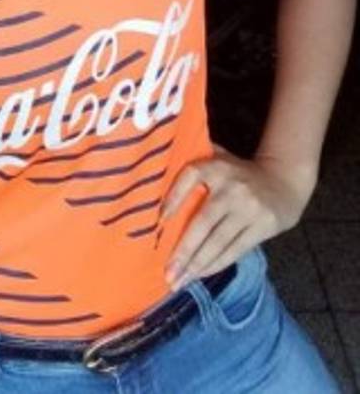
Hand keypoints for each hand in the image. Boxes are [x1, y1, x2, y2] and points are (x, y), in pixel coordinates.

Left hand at [162, 145, 315, 289]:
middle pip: (202, 222)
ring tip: (180, 280)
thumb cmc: (238, 174)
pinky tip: (201, 274)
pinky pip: (235, 250)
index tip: (159, 221)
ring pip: (218, 242)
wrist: (284, 181)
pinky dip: (216, 264)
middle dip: (183, 251)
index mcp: (216, 166)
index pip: (189, 177)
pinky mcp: (263, 226)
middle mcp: (232, 187)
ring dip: (197, 264)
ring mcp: (249, 208)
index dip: (173, 198)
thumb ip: (193, 160)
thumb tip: (156, 177)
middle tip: (167, 272)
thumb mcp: (218, 159)